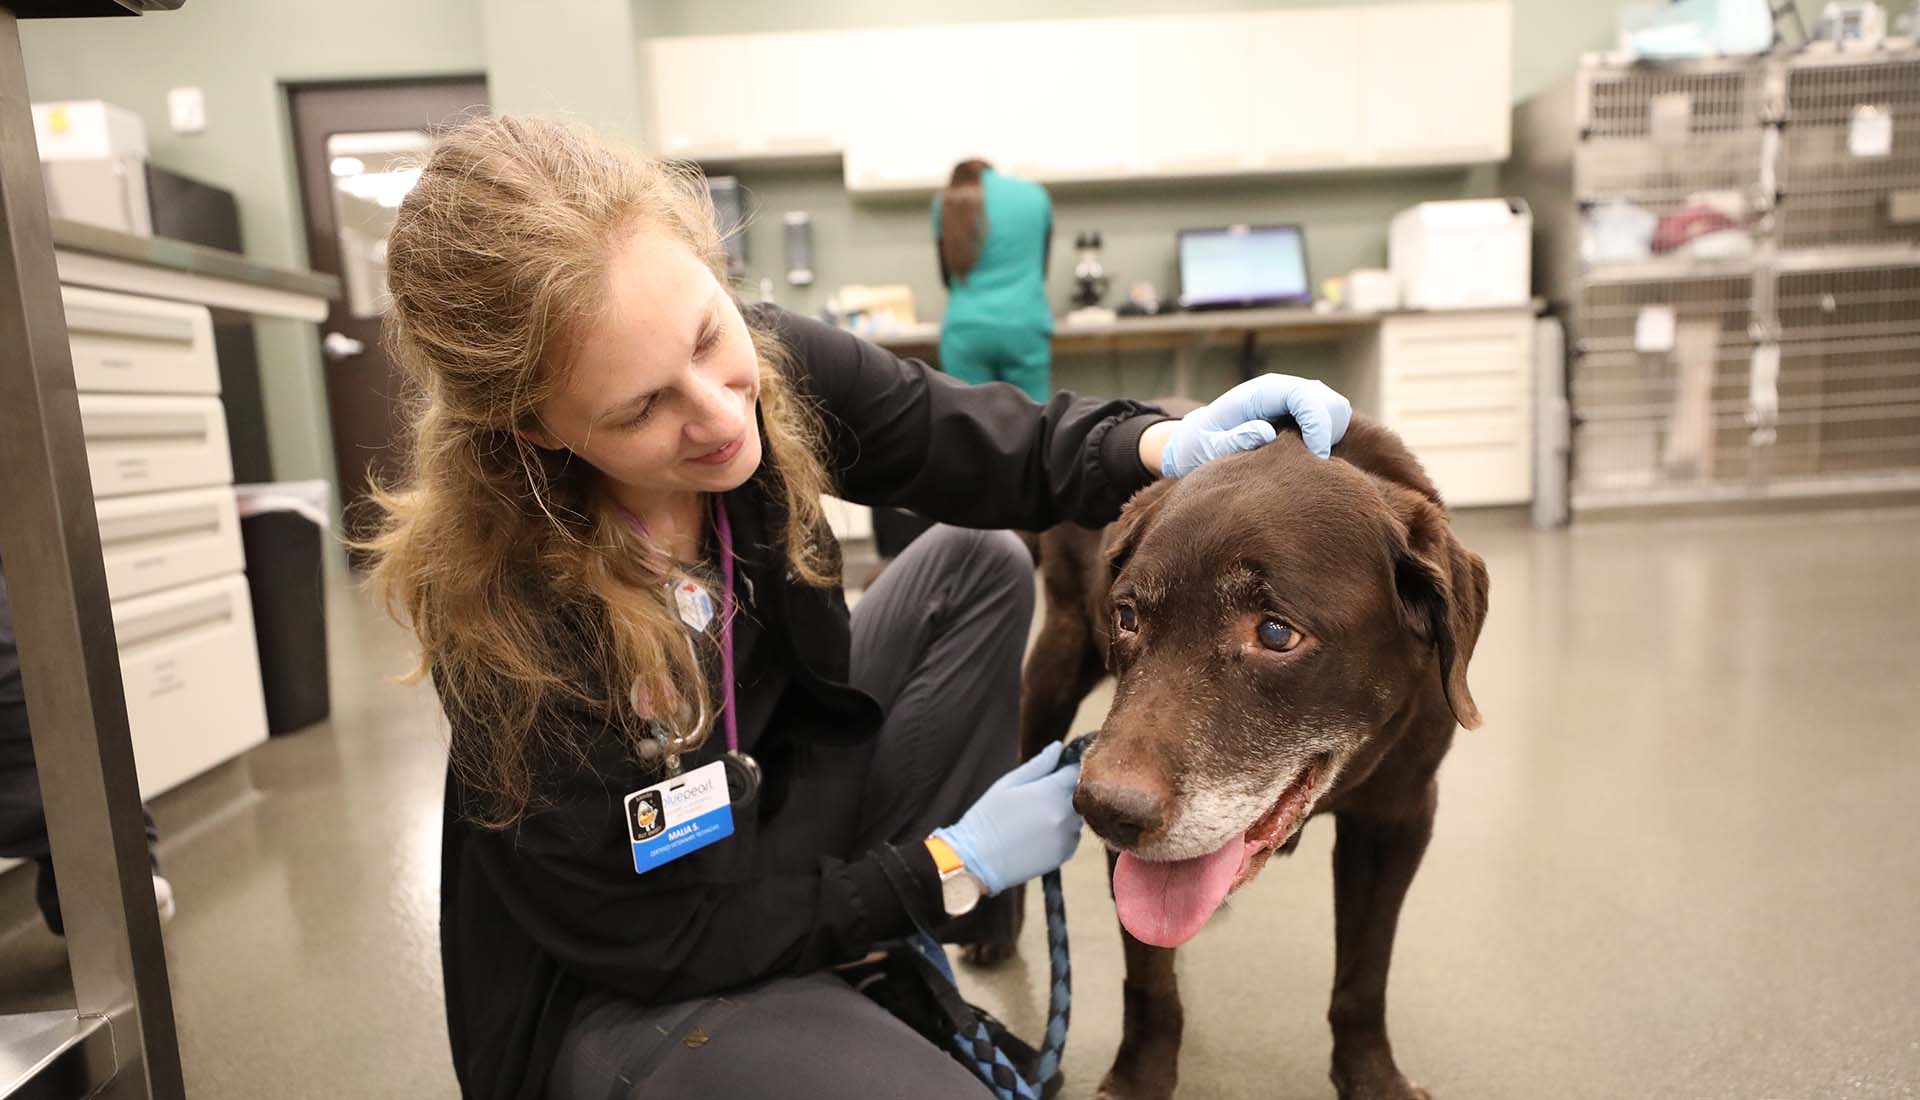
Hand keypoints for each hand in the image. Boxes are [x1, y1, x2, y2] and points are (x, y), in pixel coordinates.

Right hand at [931, 740, 1082, 895]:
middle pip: (1081, 795)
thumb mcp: (1008, 783)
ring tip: (1037, 817)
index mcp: (1050, 791)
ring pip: (1078, 816)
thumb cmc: (988, 817)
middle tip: (1044, 795)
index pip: (1077, 771)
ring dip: (1066, 812)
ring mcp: (1066, 836)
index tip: (1063, 768)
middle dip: (1068, 791)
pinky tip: (1039, 833)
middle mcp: (1064, 814)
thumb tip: (1058, 747)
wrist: (978, 859)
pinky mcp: (1064, 854)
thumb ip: (1038, 764)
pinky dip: (1062, 832)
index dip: (1071, 767)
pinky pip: (1073, 837)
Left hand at [1150, 374, 1352, 476]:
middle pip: (1328, 401)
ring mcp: (1296, 402)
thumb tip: (1266, 432)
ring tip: (1307, 462)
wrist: (1197, 442)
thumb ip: (1232, 441)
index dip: (1317, 424)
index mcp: (1260, 393)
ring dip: (1332, 437)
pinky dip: (1330, 440)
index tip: (1315, 457)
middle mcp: (1283, 391)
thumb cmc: (1198, 446)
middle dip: (1329, 433)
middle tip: (1311, 465)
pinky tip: (1307, 459)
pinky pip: (1333, 423)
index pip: (1303, 395)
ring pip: (1337, 411)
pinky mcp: (1304, 416)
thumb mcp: (1206, 448)